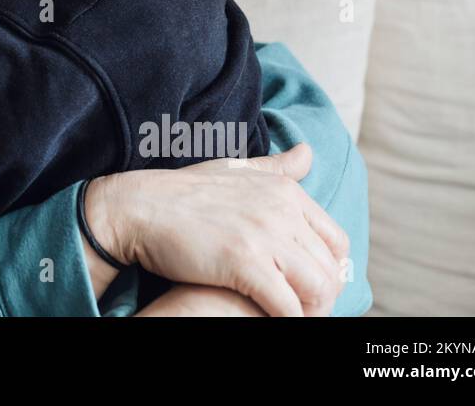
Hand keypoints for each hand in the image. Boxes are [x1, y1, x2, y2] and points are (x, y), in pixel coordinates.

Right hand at [86, 143, 347, 316]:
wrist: (138, 207)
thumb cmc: (182, 192)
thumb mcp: (235, 171)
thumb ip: (276, 167)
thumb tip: (307, 152)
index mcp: (285, 190)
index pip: (336, 241)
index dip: (329, 270)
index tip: (307, 286)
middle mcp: (282, 210)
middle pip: (330, 269)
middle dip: (322, 296)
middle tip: (301, 309)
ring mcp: (265, 235)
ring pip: (318, 290)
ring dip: (310, 312)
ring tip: (290, 317)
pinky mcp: (246, 263)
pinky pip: (288, 307)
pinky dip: (288, 320)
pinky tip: (272, 320)